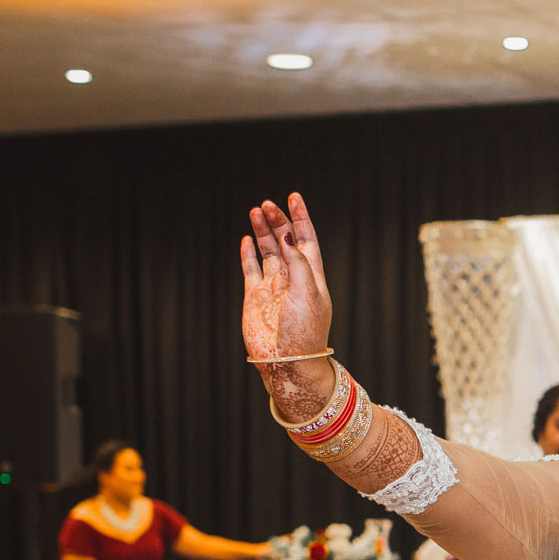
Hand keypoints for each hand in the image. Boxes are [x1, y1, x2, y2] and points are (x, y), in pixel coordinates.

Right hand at [241, 193, 336, 412]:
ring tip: (255, 211)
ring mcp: (273, 287)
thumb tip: (289, 236)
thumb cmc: (305, 332)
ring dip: (262, 232)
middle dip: (278, 221)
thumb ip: (299, 263)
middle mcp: (293, 279)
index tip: (294, 197)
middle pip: (286, 241)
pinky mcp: (255, 297)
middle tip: (267, 204)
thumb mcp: (308, 294)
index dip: (301, 218)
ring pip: (268, 251)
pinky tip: (246, 239)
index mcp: (312, 276)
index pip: (307, 239)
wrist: (287, 362)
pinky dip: (248, 254)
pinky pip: (250, 269)